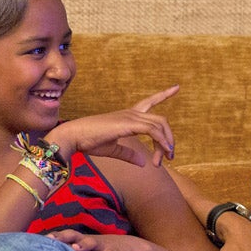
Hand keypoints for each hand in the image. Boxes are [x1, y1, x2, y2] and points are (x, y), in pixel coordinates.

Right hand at [47, 85, 178, 166]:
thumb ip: (128, 154)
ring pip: (159, 125)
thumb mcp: (112, 149)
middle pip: (160, 120)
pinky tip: (164, 152)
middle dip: (169, 137)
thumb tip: (143, 163)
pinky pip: (153, 130)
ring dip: (167, 143)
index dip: (163, 95)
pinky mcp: (128, 124)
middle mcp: (130, 114)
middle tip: (171, 156)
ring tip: (167, 158)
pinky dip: (161, 141)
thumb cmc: (88, 142)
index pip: (149, 102)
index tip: (176, 87)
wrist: (74, 137)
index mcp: (126, 116)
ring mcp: (130, 117)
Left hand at [48, 230, 149, 250]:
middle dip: (62, 237)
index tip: (38, 240)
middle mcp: (89, 241)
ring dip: (83, 245)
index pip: (64, 236)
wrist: (131, 248)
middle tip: (50, 240)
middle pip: (73, 235)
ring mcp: (102, 246)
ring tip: (75, 249)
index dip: (52, 237)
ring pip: (90, 243)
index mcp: (81, 241)